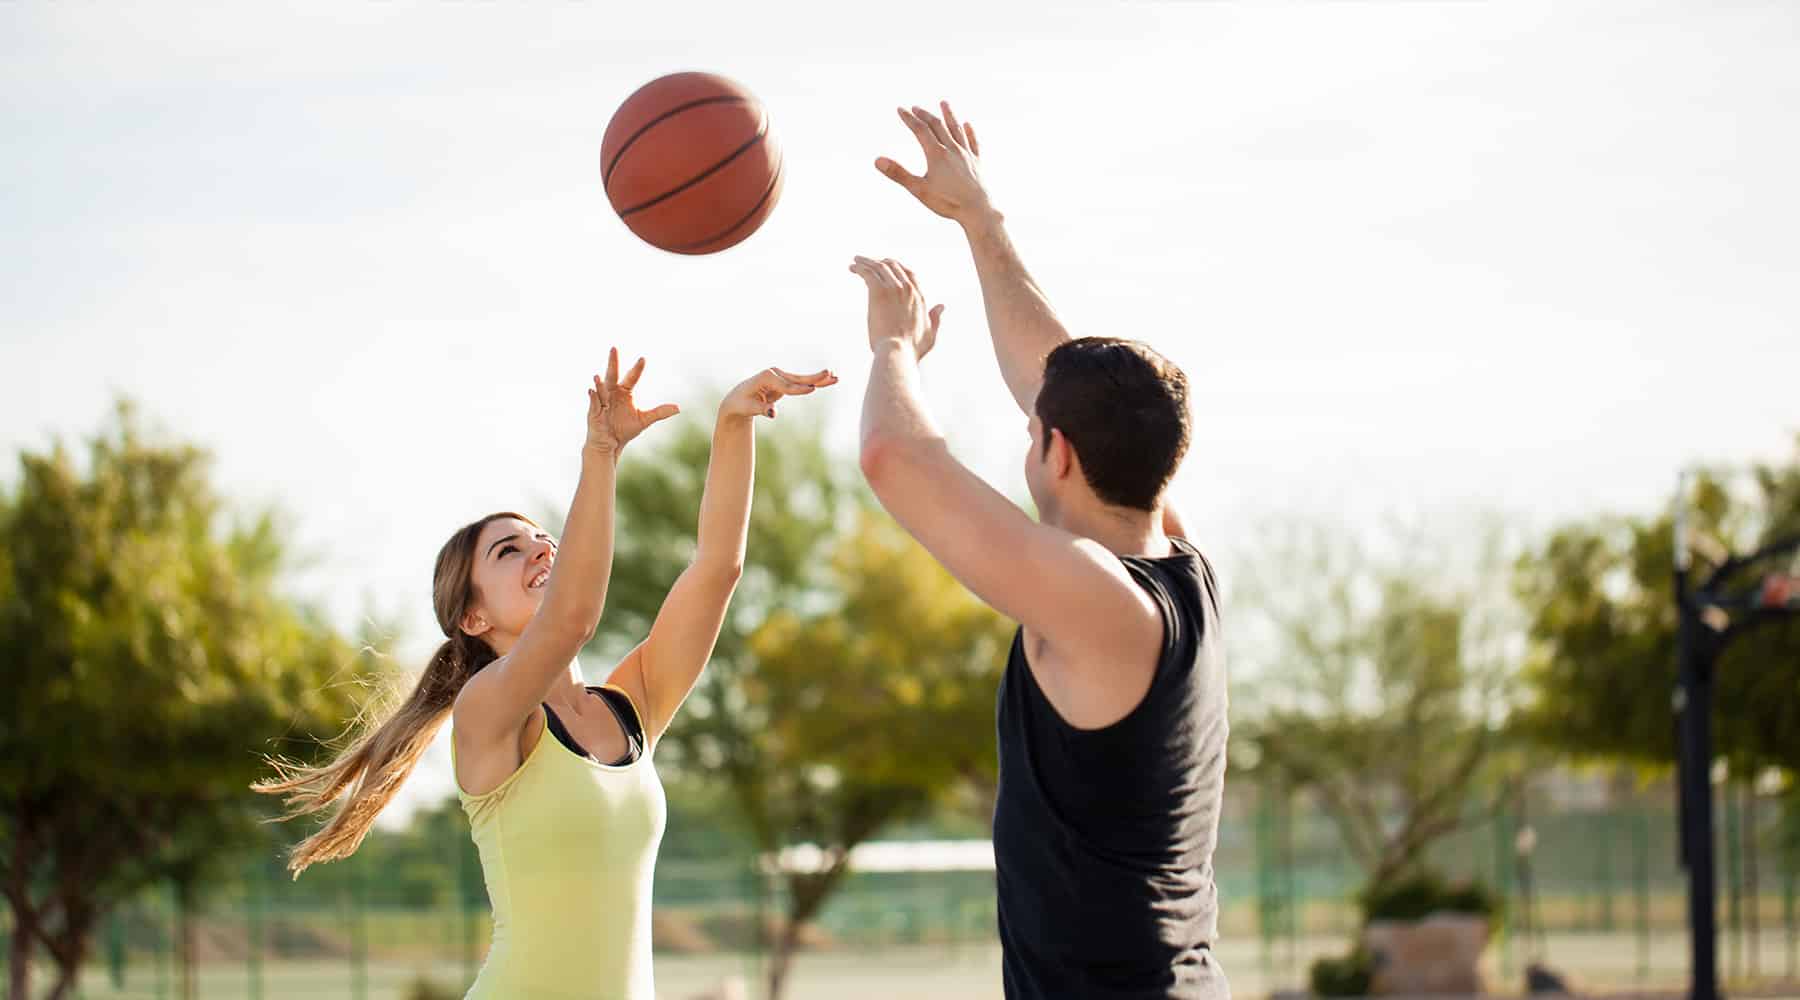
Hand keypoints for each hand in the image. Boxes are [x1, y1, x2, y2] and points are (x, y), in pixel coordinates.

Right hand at [587, 348, 679, 453]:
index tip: (643, 359)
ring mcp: (602, 402)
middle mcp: (612, 393)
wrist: (611, 445)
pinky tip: (592, 391)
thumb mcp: (644, 420)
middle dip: (613, 362)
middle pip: (613, 375)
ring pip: (602, 389)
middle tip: (614, 348)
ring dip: (600, 382)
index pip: (632, 378)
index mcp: (624, 392)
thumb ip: (659, 413)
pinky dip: (593, 397)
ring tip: (598, 375)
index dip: (637, 369)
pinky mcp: (594, 412)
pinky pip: (594, 403)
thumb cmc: (624, 430)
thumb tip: (678, 408)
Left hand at [719, 366, 838, 420]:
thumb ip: (762, 409)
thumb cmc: (741, 404)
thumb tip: (774, 414)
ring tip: (836, 377)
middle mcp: (775, 373)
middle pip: (797, 378)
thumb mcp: (749, 408)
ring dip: (820, 379)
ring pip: (803, 379)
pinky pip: (803, 383)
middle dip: (814, 378)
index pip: (785, 386)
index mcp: (765, 377)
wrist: (737, 399)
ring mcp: (781, 376)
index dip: (798, 389)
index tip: (812, 390)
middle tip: (829, 373)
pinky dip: (816, 383)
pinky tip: (829, 381)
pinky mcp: (785, 382)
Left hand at [849, 256, 943, 359]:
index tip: (887, 266)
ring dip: (866, 262)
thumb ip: (936, 319)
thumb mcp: (930, 334)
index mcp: (919, 297)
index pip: (909, 274)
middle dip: (881, 262)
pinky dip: (859, 267)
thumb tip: (941, 306)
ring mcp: (893, 288)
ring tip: (856, 261)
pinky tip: (852, 267)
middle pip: (893, 266)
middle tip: (868, 263)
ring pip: (878, 266)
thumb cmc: (911, 349)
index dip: (898, 267)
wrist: (897, 352)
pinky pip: (867, 272)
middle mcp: (907, 289)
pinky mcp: (878, 292)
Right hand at [876, 101, 991, 225]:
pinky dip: (969, 131)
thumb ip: (898, 174)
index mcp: (936, 154)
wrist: (978, 211)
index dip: (909, 119)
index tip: (900, 109)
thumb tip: (877, 160)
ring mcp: (966, 155)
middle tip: (915, 108)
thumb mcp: (919, 189)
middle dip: (925, 115)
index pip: (920, 130)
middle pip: (937, 126)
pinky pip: (973, 142)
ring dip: (949, 115)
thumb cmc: (948, 202)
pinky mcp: (977, 163)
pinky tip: (967, 124)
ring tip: (944, 103)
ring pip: (956, 129)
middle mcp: (952, 150)